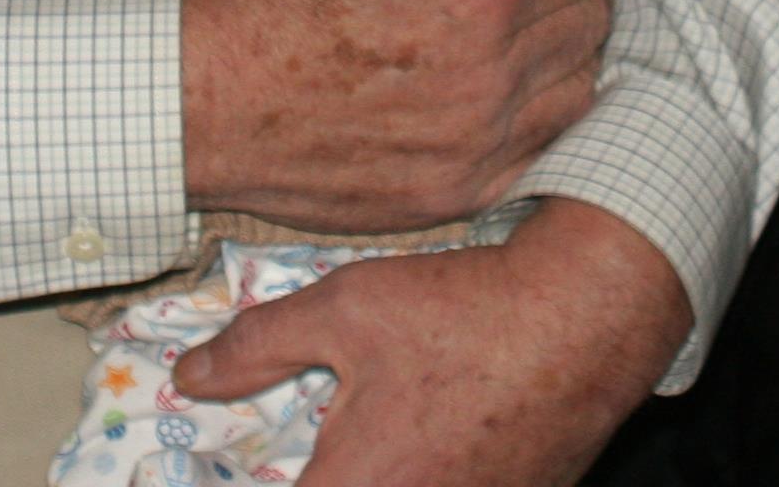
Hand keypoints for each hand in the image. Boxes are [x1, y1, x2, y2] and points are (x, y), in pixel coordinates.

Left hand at [175, 198, 689, 485]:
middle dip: (312, 478)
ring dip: (367, 478)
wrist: (588, 315)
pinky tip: (429, 438)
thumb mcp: (346, 308)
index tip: (217, 471)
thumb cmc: (467, 311)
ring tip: (372, 438)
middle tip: (294, 451)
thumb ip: (255, 348)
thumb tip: (190, 377)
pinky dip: (422, 474)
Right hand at [180, 0, 612, 232]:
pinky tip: (499, 100)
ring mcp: (477, 144)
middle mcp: (493, 76)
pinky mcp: (455, 193)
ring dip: (562, 60)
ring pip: (576, 94)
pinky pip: (538, 154)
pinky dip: (534, 124)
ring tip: (522, 38)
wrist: (198, 103)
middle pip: (588, 27)